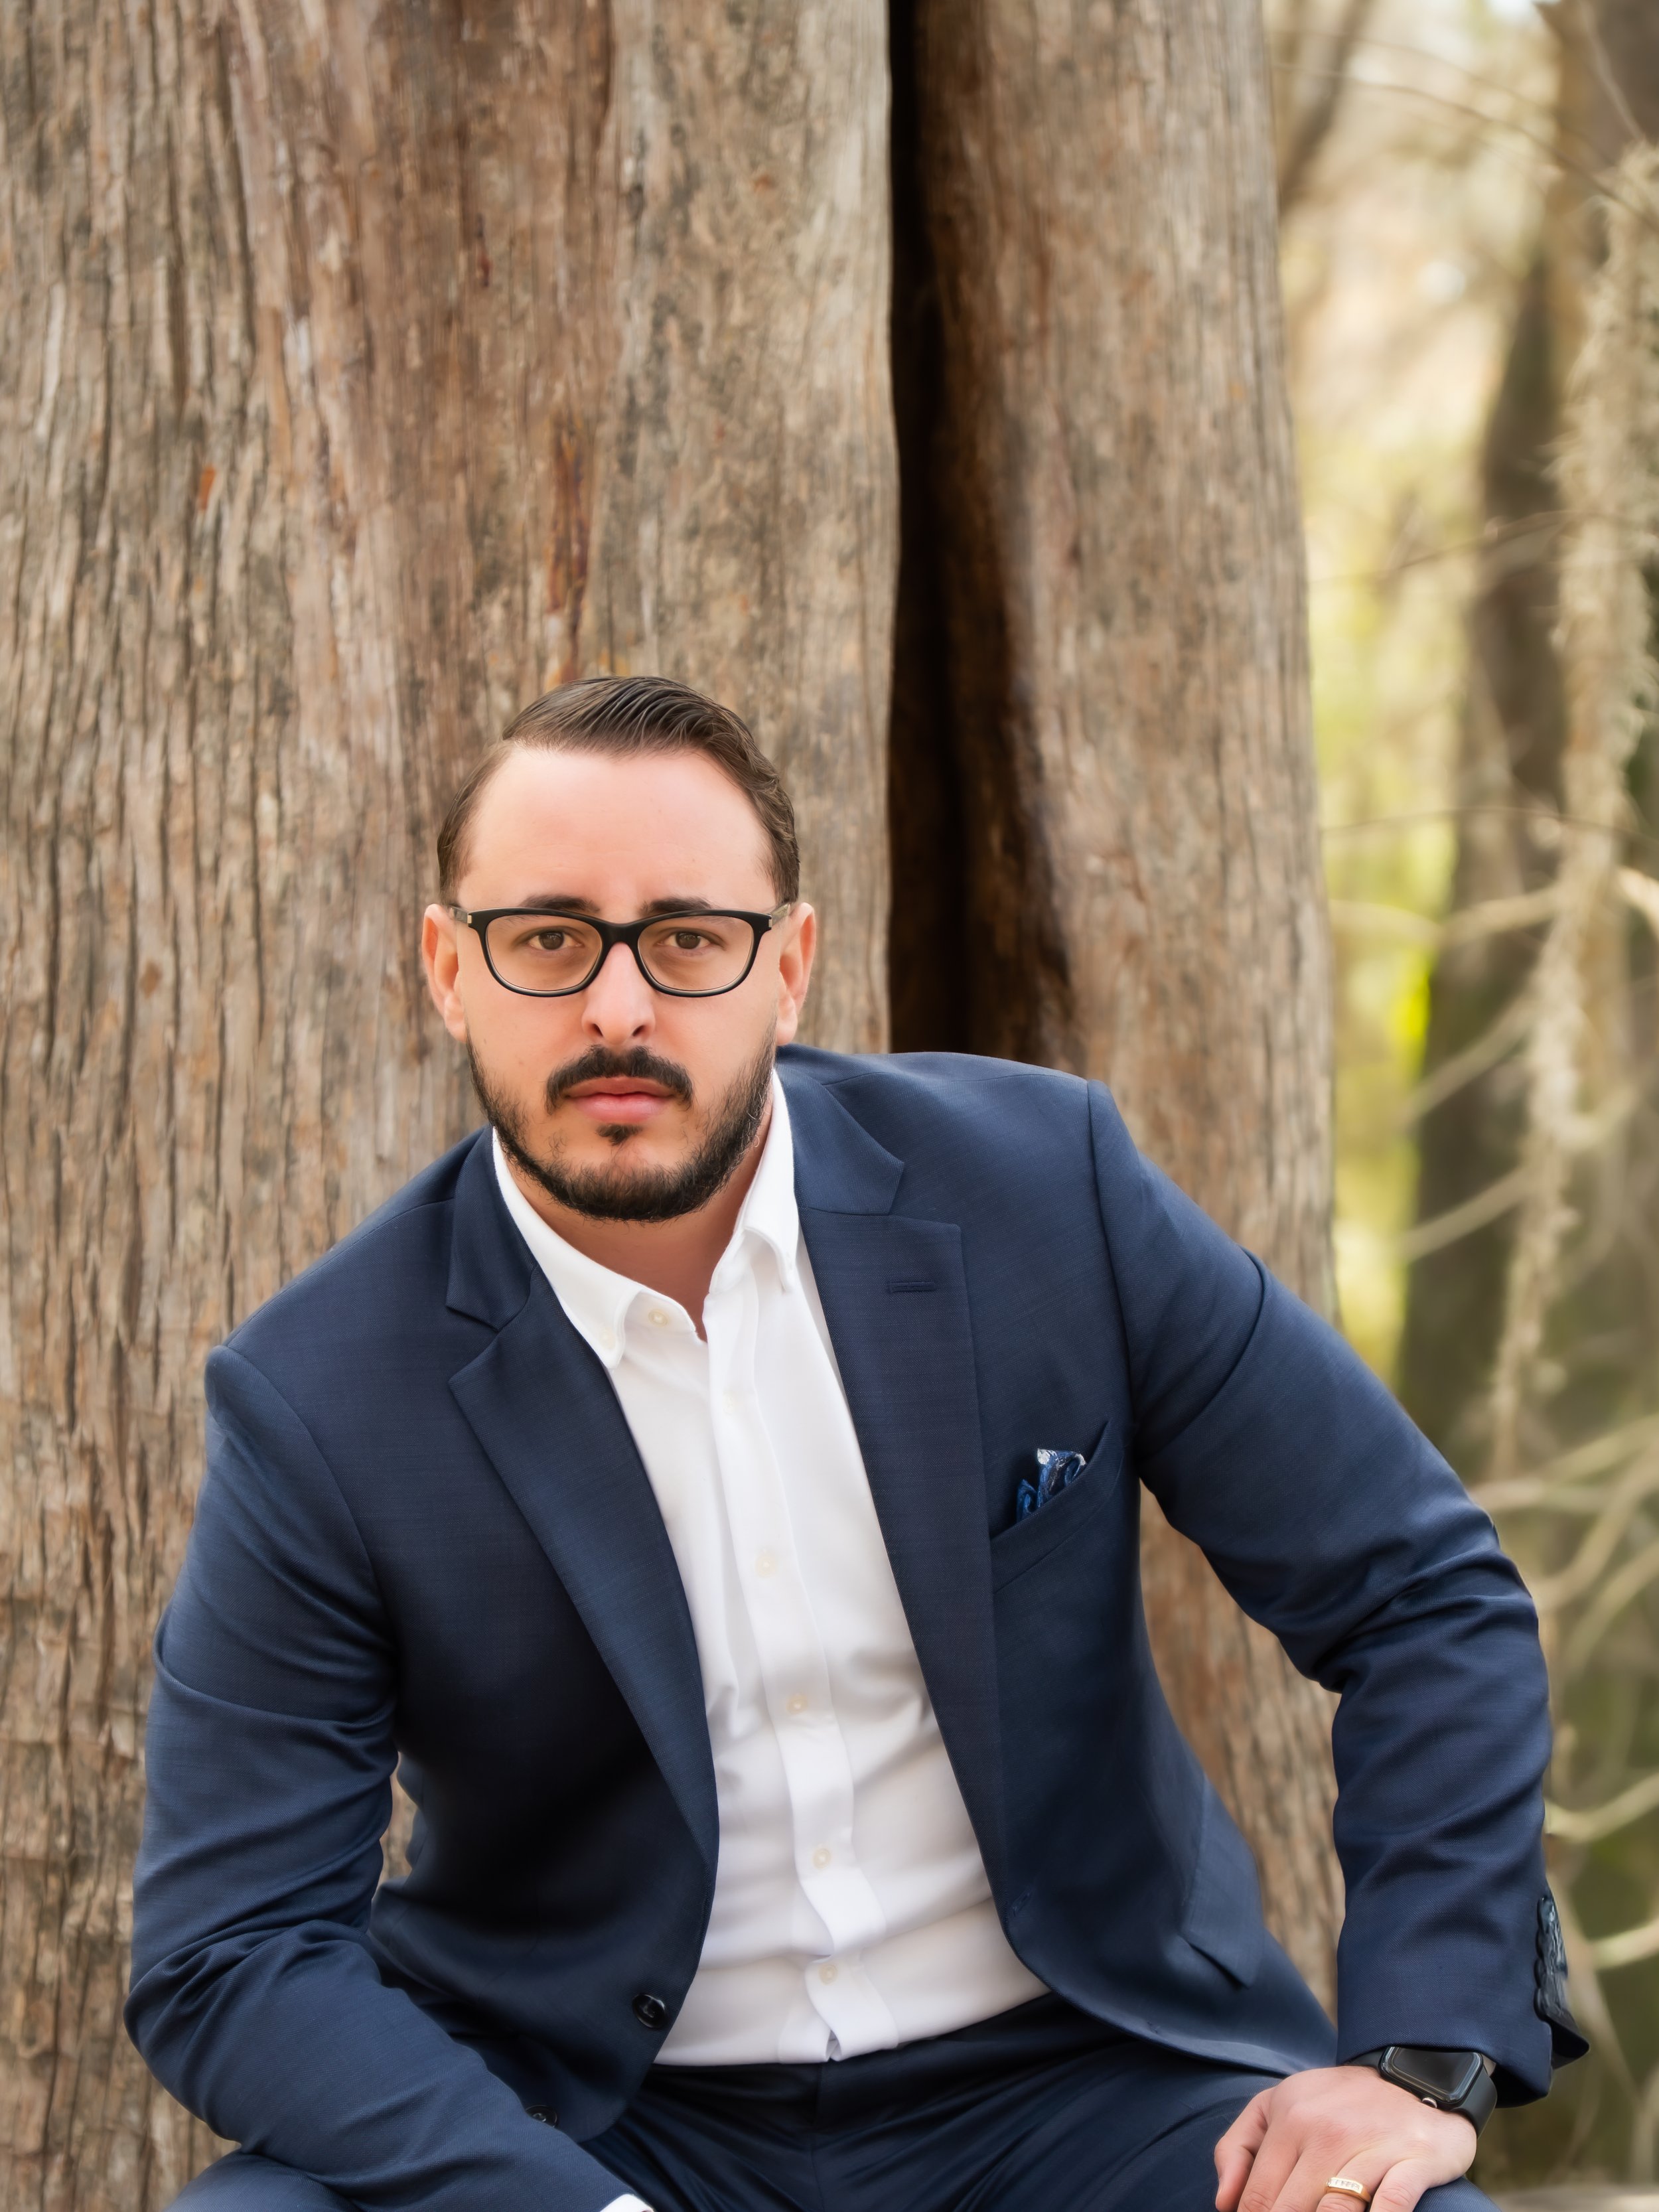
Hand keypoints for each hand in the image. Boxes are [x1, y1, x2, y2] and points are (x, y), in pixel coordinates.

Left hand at [1214, 2065, 1477, 2211]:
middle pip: (1291, 2209)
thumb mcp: (1278, 2105)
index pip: (1257, 2195)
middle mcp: (1327, 2130)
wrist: (1417, 2072)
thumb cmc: (1337, 2103)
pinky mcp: (1414, 2161)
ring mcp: (1372, 2146)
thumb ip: (1238, 2147)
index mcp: (1290, 2118)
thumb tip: (1224, 2203)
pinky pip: (1391, 2208)